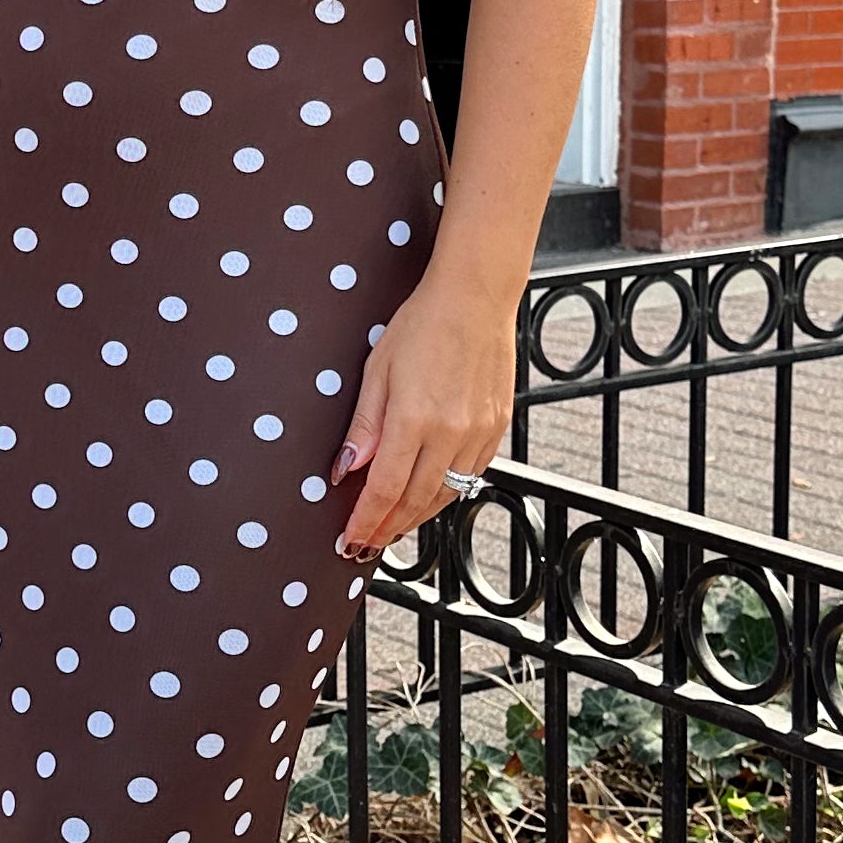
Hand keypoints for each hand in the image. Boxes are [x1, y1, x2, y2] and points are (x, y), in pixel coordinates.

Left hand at [332, 268, 518, 558]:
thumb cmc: (422, 325)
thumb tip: (345, 470)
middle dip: (388, 528)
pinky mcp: (497, 428)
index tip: (351, 538)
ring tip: (394, 527)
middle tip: (367, 543)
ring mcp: (479, 434)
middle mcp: (451, 434)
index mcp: (415, 420)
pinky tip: (429, 495)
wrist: (476, 298)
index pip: (384, 489)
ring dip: (417, 516)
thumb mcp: (377, 370)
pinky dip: (447, 493)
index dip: (366, 521)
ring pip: (446, 495)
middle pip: (415, 501)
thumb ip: (364, 426)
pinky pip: (471, 476)